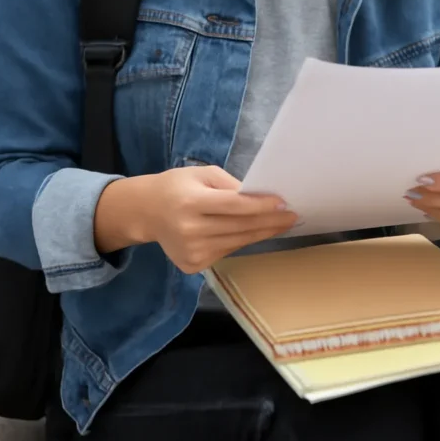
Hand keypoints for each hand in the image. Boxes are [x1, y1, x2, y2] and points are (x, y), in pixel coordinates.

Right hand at [144, 165, 297, 273]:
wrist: (147, 212)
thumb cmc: (177, 186)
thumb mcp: (202, 175)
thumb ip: (230, 185)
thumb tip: (260, 197)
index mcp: (190, 204)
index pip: (234, 206)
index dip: (261, 206)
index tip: (284, 203)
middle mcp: (189, 231)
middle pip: (239, 227)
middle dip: (270, 221)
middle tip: (292, 216)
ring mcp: (190, 252)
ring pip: (237, 242)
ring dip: (261, 233)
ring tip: (281, 224)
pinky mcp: (191, 265)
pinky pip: (226, 252)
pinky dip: (241, 241)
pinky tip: (253, 232)